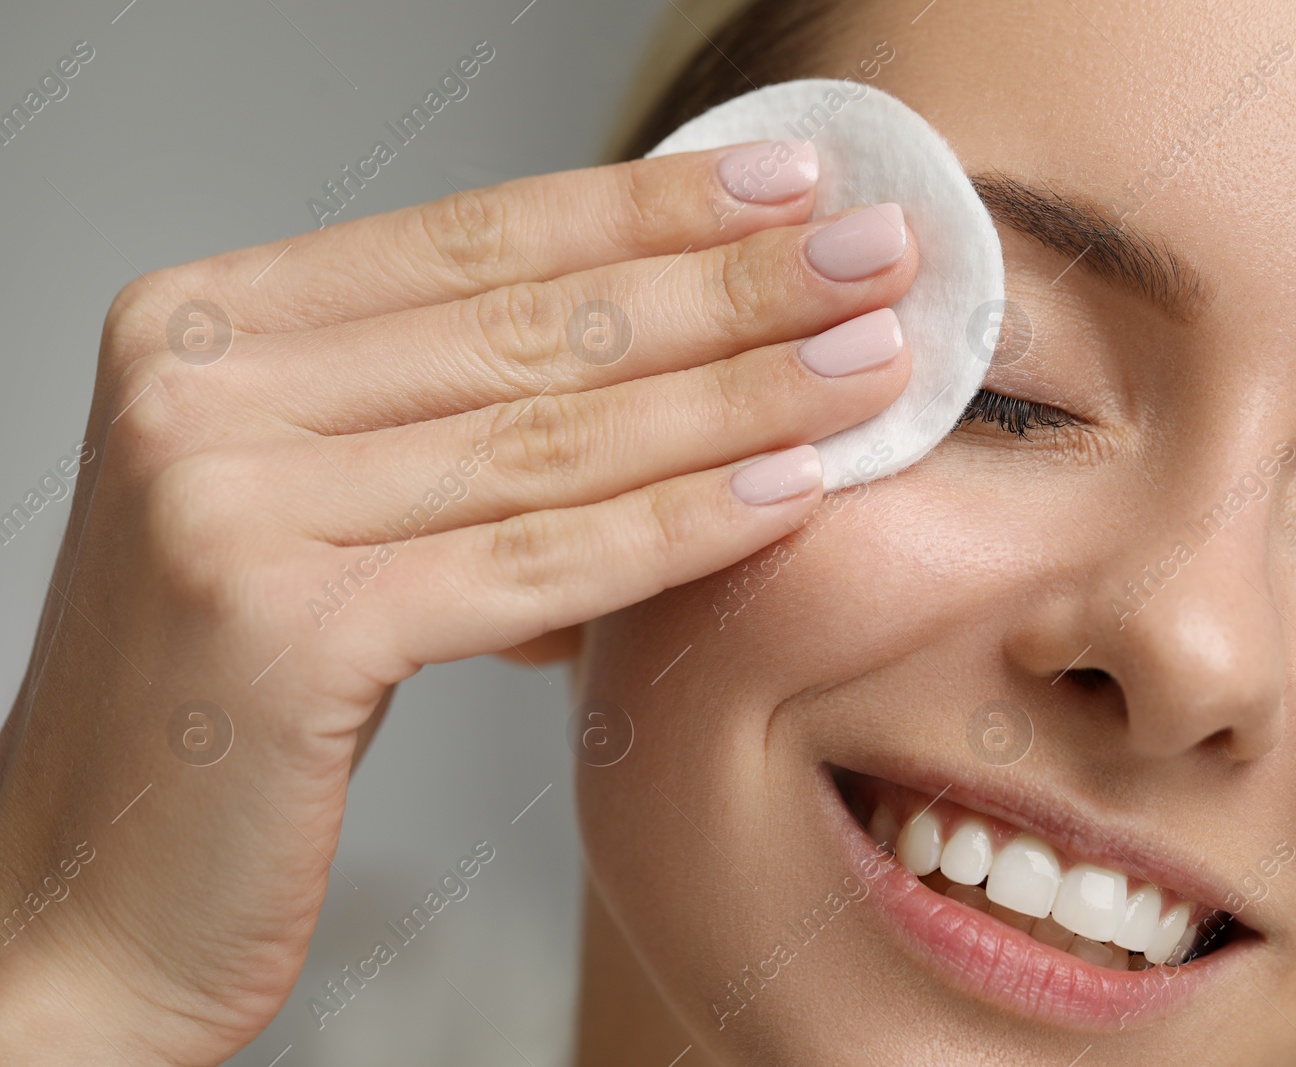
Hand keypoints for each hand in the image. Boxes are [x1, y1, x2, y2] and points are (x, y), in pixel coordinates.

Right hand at [0, 142, 916, 1062]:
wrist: (94, 889)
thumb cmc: (229, 699)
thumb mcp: (321, 517)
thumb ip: (451, 432)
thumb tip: (675, 386)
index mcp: (206, 327)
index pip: (472, 241)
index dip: (647, 207)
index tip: (788, 185)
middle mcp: (199, 389)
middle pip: (528, 324)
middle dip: (727, 285)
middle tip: (878, 256)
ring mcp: (225, 503)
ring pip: (549, 436)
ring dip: (737, 395)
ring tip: (870, 364)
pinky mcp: (277, 631)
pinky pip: (532, 561)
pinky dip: (677, 526)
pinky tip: (792, 489)